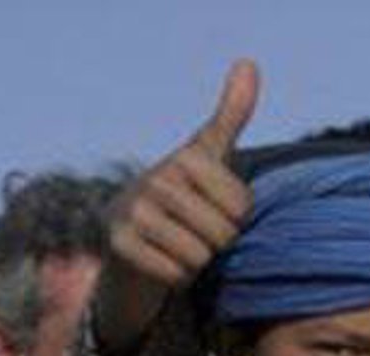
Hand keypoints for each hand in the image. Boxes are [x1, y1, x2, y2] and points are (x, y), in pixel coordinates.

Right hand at [93, 61, 259, 355]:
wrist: (129, 231)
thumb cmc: (182, 192)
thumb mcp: (208, 154)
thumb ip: (231, 115)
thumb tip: (250, 64)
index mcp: (185, 159)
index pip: (241, 208)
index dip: (235, 218)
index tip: (213, 207)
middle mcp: (155, 180)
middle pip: (223, 235)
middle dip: (218, 243)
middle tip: (196, 230)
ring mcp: (133, 212)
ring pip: (200, 257)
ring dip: (198, 262)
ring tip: (180, 244)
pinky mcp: (120, 245)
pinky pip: (176, 275)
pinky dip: (176, 277)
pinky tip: (163, 260)